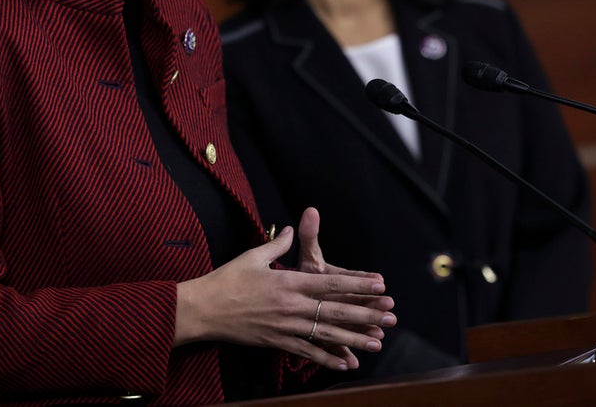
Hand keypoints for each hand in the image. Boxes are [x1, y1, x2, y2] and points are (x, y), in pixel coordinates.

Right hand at [175, 224, 396, 370]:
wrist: (204, 309)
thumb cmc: (226, 280)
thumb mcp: (252, 257)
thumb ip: (277, 246)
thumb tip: (291, 231)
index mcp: (288, 282)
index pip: (330, 283)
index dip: (357, 284)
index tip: (380, 284)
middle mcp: (291, 305)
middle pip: (336, 310)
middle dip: (366, 313)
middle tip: (391, 316)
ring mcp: (286, 327)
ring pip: (327, 334)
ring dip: (355, 339)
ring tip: (377, 342)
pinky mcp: (277, 342)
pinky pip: (307, 352)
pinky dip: (327, 359)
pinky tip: (345, 364)